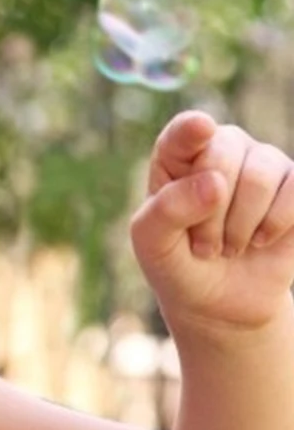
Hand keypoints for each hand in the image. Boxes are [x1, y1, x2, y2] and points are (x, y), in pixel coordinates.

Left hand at [130, 111, 293, 335]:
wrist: (220, 300)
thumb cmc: (177, 263)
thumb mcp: (153, 243)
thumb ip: (168, 209)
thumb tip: (215, 181)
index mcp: (176, 156)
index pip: (183, 132)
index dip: (192, 129)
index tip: (200, 128)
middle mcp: (220, 148)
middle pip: (222, 155)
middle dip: (211, 212)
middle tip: (204, 244)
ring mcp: (261, 163)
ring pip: (261, 175)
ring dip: (242, 224)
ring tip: (228, 246)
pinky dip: (276, 223)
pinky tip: (260, 240)